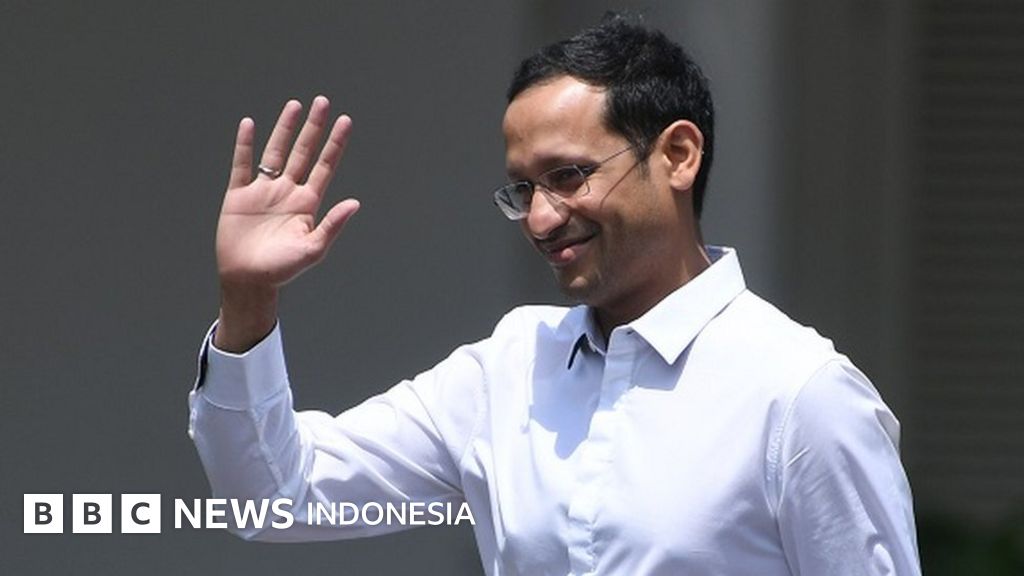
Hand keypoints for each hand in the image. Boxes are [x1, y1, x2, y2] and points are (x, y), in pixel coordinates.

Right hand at [214, 96, 358, 350]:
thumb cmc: (282, 269)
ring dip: (284, 129)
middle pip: (303, 152)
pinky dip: (245, 145)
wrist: (247, 280)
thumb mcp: (312, 249)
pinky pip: (242, 165)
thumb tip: (355, 203)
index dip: (334, 143)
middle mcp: (288, 192)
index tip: (345, 120)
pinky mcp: (238, 196)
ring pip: (275, 152)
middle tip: (322, 101)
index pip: (325, 165)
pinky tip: (250, 125)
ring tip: (295, 105)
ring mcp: (263, 191)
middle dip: (313, 127)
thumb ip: (332, 225)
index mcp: (308, 203)